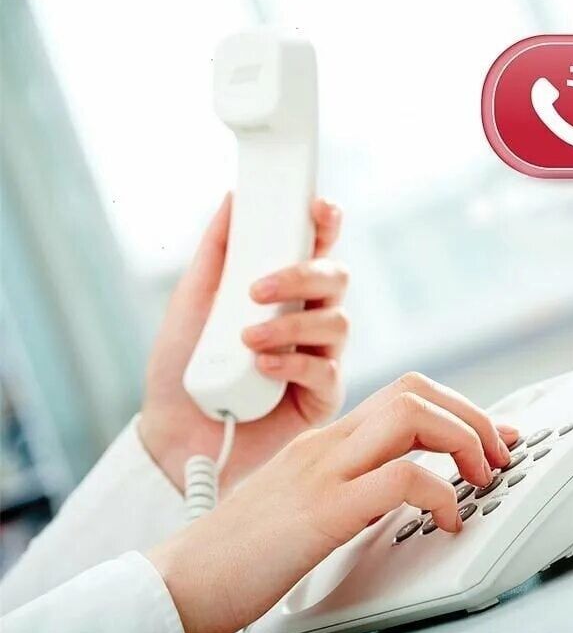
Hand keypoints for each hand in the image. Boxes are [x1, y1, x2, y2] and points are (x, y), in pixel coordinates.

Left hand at [140, 193, 348, 489]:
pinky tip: (262, 369)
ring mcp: (321, 358)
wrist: (173, 434)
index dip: (327, 223)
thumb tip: (234, 197)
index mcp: (287, 291)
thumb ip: (219, 250)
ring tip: (247, 340)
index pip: (319, 247)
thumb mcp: (194, 300)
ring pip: (338, 323)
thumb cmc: (184, 366)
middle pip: (338, 278)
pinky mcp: (323, 398)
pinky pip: (328, 372)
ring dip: (291, 327)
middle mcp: (311, 319)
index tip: (317, 208)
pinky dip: (294, 365)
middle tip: (257, 289)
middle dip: (303, 276)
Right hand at [148, 373, 519, 632]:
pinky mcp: (322, 512)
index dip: (458, 408)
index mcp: (325, 442)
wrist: (181, 582)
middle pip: (416, 390)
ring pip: (413, 416)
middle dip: (472, 415)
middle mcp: (327, 445)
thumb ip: (347, 483)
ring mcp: (323, 472)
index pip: (403, 395)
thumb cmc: (241, 551)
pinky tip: (446, 520)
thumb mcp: (303, 501)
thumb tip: (404, 486)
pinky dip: (441, 494)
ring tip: (481, 478)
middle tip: (498, 453)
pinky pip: (401, 480)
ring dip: (464, 440)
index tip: (491, 435)